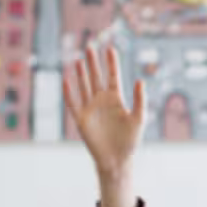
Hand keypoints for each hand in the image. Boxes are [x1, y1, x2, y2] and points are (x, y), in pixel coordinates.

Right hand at [64, 45, 146, 176]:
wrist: (117, 160)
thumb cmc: (130, 140)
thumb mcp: (139, 118)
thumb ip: (140, 100)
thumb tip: (141, 80)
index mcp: (116, 99)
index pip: (112, 76)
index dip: (111, 63)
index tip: (110, 48)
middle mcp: (102, 101)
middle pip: (96, 77)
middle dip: (93, 63)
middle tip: (90, 46)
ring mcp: (91, 109)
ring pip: (84, 87)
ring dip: (81, 74)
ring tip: (79, 59)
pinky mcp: (81, 119)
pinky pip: (73, 103)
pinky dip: (69, 93)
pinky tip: (66, 80)